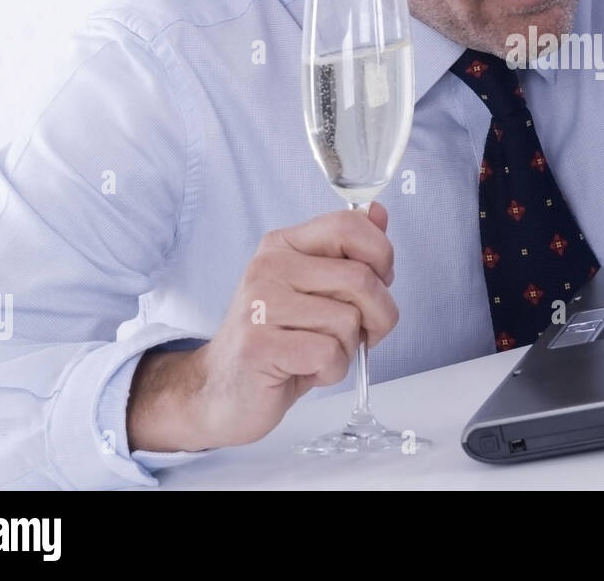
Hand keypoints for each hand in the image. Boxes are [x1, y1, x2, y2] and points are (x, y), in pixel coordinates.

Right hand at [126, 203, 398, 451]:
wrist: (222, 392)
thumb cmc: (280, 341)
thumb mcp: (318, 291)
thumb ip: (349, 252)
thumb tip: (378, 211)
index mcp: (283, 244)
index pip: (348, 224)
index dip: (381, 255)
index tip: (380, 282)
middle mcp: (268, 266)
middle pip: (361, 277)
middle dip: (379, 314)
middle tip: (361, 334)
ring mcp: (260, 305)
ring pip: (349, 320)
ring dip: (349, 349)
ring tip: (318, 354)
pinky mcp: (259, 346)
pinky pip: (329, 353)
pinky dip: (332, 371)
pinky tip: (306, 371)